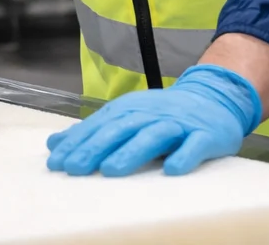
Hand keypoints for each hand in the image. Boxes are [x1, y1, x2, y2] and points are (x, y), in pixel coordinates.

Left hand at [45, 65, 261, 176]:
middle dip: (95, 148)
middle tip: (74, 168)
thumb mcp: (125, 118)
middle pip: (120, 130)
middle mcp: (150, 115)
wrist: (214, 99)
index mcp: (129, 110)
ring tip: (111, 169)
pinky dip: (184, 156)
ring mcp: (177, 124)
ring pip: (153, 137)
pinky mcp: (204, 135)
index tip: (56, 162)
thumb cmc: (163, 114)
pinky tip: (173, 169)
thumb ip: (92, 132)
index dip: (77, 144)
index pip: (98, 127)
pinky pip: (194, 145)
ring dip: (132, 152)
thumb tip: (55, 143)